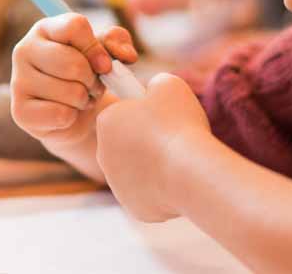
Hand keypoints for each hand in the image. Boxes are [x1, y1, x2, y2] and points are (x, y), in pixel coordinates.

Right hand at [10, 13, 138, 147]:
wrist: (73, 113)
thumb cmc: (88, 74)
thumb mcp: (106, 52)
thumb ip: (118, 43)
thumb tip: (126, 55)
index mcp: (46, 29)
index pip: (75, 26)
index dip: (96, 48)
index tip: (105, 64)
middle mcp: (24, 50)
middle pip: (72, 62)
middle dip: (92, 79)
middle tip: (92, 85)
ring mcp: (18, 81)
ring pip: (70, 92)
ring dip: (84, 99)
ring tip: (80, 98)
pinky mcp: (19, 111)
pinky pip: (61, 115)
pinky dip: (72, 117)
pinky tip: (67, 113)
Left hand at [96, 73, 210, 222]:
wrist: (188, 170)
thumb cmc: (178, 124)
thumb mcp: (169, 85)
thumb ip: (155, 85)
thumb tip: (154, 91)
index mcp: (106, 122)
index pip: (122, 114)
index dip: (144, 112)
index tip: (162, 114)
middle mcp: (103, 155)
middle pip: (127, 144)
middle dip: (146, 141)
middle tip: (173, 137)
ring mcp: (117, 184)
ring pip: (137, 171)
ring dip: (154, 165)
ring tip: (179, 158)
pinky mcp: (134, 207)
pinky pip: (149, 193)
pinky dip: (163, 188)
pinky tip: (178, 179)